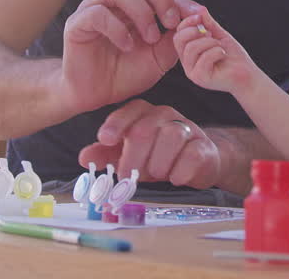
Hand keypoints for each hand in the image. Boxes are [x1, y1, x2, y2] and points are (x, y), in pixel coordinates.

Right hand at [60, 0, 201, 113]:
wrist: (98, 96)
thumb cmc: (127, 72)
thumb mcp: (161, 56)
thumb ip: (176, 37)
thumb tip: (196, 17)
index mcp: (134, 1)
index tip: (194, 17)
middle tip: (170, 22)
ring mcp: (93, 8)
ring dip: (141, 12)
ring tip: (150, 38)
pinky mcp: (77, 24)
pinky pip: (97, 13)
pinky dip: (117, 28)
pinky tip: (127, 46)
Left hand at [77, 99, 221, 187]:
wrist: (199, 163)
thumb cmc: (158, 158)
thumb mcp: (130, 156)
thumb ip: (108, 155)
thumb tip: (84, 158)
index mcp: (146, 114)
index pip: (131, 111)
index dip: (116, 124)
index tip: (105, 139)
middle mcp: (166, 116)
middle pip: (146, 128)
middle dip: (134, 156)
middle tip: (129, 176)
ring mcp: (188, 129)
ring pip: (171, 137)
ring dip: (158, 164)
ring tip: (156, 175)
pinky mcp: (204, 147)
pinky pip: (191, 155)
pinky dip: (180, 171)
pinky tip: (176, 178)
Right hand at [173, 11, 257, 94]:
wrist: (247, 75)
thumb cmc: (234, 57)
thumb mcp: (219, 35)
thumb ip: (209, 24)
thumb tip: (200, 10)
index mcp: (189, 53)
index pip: (177, 34)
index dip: (186, 23)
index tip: (199, 16)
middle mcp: (188, 63)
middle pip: (178, 40)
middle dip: (194, 31)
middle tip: (210, 33)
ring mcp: (193, 72)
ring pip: (191, 48)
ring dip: (209, 42)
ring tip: (220, 46)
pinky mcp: (201, 78)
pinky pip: (203, 58)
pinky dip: (216, 51)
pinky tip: (223, 54)